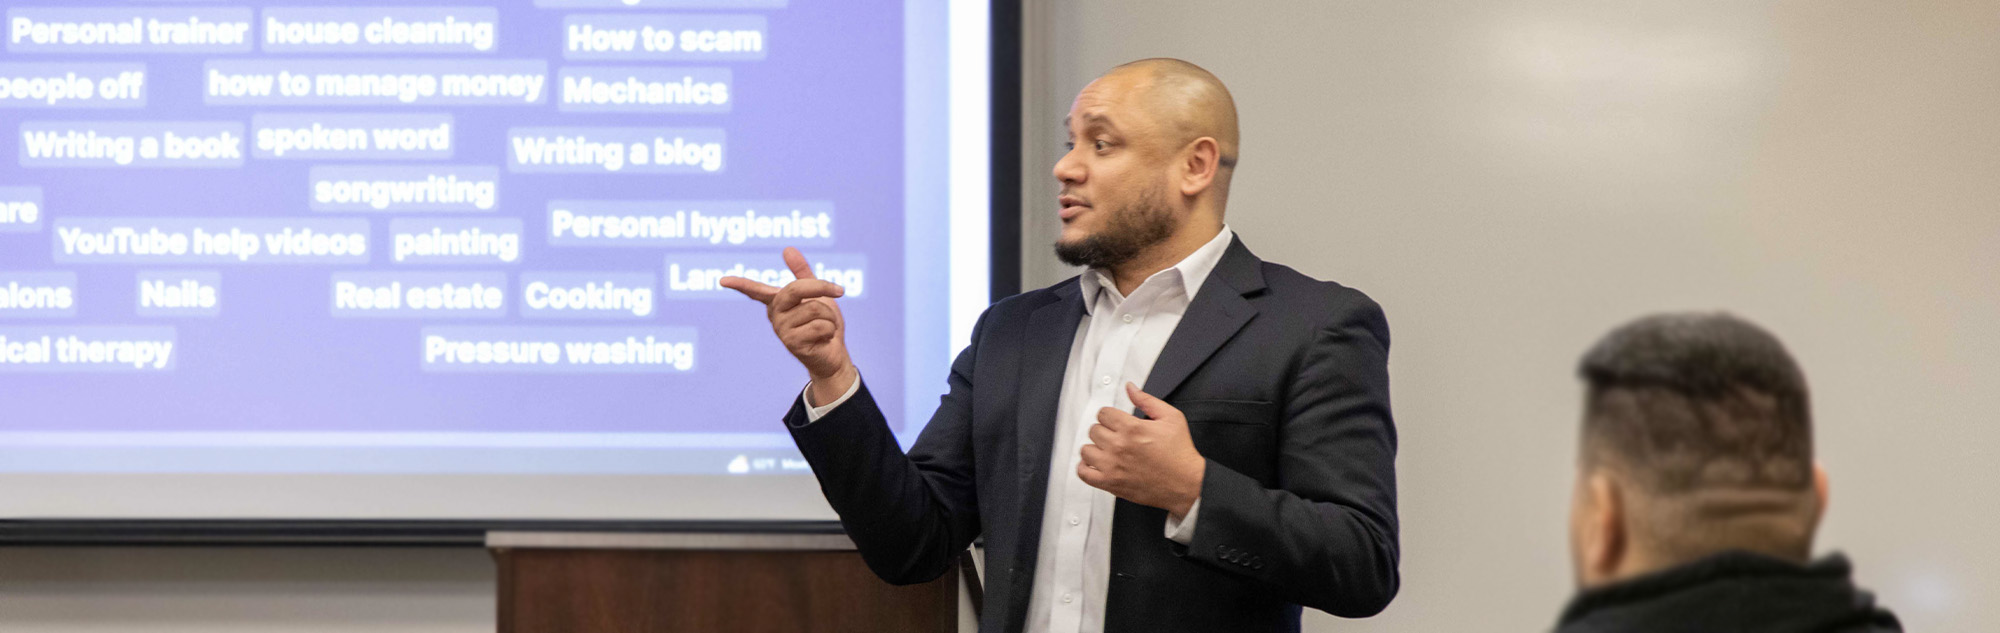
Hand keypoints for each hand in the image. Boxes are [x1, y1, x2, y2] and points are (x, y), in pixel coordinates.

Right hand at [718, 247, 856, 402]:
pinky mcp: (792, 344)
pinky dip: (830, 330)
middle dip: (821, 288)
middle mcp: (775, 315)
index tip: (722, 280)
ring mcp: (782, 331)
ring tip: (825, 327)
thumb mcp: (817, 294)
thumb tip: (787, 249)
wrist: (834, 354)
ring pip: (814, 308)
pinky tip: (824, 339)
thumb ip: (802, 273)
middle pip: (796, 289)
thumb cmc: (824, 322)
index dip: (740, 284)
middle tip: (840, 290)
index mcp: (778, 302)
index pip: (756, 290)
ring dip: (830, 316)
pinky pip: (819, 326)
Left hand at [1077, 383, 1206, 517]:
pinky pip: (1084, 473)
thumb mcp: (1171, 418)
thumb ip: (1147, 400)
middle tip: (1116, 436)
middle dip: (1104, 430)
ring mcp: (1113, 466)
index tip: (1116, 422)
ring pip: (1086, 450)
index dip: (1110, 416)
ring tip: (1107, 451)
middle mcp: (1119, 446)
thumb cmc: (1180, 452)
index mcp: (1132, 428)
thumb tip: (1130, 388)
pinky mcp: (1111, 484)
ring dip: (1095, 448)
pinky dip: (1085, 468)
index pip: (1103, 413)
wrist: (1186, 483)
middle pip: (1093, 430)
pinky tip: (1096, 464)